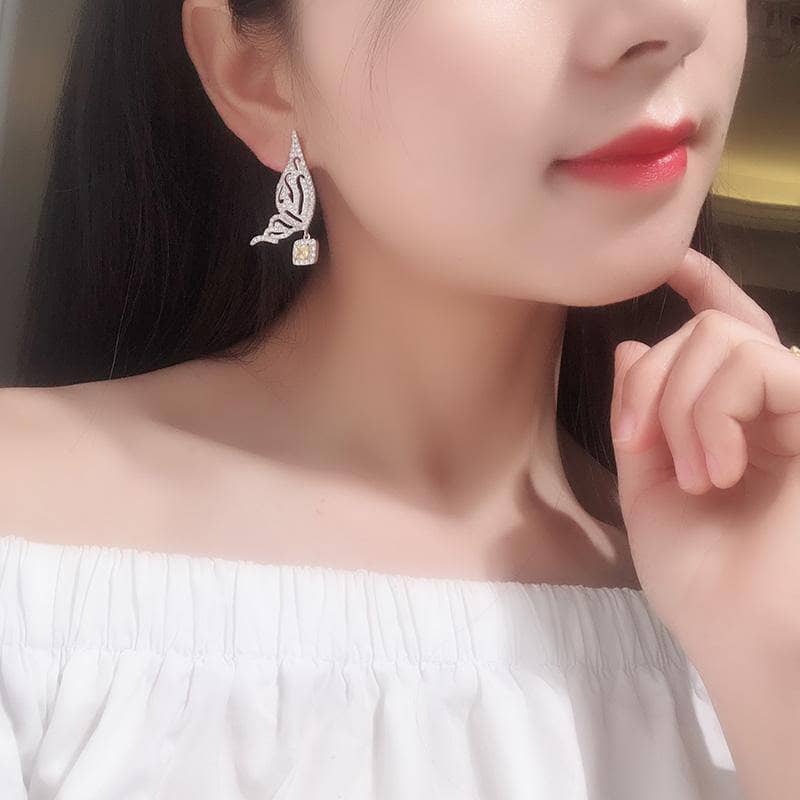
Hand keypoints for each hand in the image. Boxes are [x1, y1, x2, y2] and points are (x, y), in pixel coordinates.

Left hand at [610, 247, 799, 663]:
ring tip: (698, 476)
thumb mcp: (649, 485)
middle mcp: (776, 404)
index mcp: (737, 420)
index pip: (729, 336)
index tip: (673, 260)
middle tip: (645, 448)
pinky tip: (720, 468)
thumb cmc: (700, 574)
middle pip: (705, 331)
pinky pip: (754, 363)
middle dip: (653, 383)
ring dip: (682, 406)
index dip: (706, 289)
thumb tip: (633, 343)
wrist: (743, 632)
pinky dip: (713, 412)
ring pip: (722, 339)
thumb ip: (643, 413)